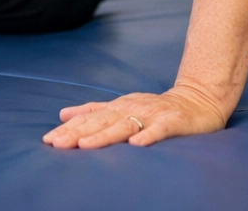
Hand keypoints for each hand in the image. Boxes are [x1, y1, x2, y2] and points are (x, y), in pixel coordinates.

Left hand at [43, 85, 228, 148]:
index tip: (49, 139)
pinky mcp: (173, 123)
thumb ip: (93, 110)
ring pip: (125, 126)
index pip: (90, 117)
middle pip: (102, 121)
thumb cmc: (156, 109)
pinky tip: (136, 146)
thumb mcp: (122, 107)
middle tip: (58, 144)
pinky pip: (159, 131)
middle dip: (79, 132)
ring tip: (86, 146)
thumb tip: (62, 114)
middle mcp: (132, 109)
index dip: (69, 128)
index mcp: (119, 107)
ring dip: (105, 135)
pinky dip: (148, 137)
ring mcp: (152, 115)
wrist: (198, 101)